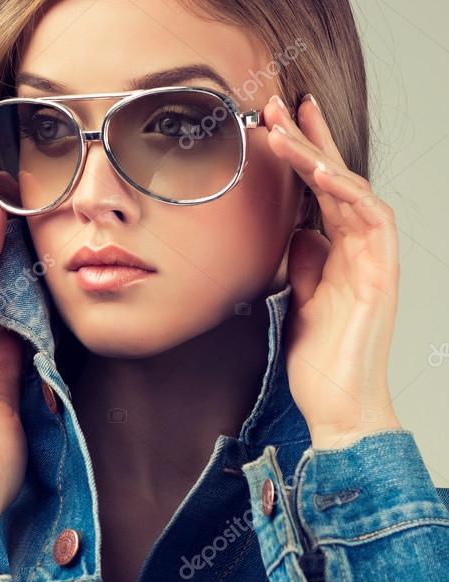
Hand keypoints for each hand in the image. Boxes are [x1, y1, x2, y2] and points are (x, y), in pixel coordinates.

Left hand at [264, 93, 402, 449]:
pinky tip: (322, 172)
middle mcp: (360, 247)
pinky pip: (370, 220)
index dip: (301, 155)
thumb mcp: (301, 298)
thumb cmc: (320, 357)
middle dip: (310, 138)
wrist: (338, 402)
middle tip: (280, 103)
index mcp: (339, 250)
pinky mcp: (381, 273)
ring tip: (285, 129)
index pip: (320, 190)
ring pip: (351, 190)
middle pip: (337, 178)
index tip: (274, 125)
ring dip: (318, 157)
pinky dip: (347, 192)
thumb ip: (305, 263)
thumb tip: (297, 231)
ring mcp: (374, 258)